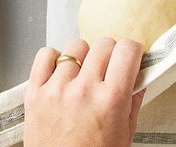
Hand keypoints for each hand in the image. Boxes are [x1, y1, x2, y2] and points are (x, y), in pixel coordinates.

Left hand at [24, 38, 144, 146]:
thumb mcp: (126, 132)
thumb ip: (134, 99)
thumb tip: (140, 76)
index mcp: (111, 99)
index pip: (127, 49)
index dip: (133, 51)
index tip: (132, 58)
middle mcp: (84, 90)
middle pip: (104, 44)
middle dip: (112, 54)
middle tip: (110, 69)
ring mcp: (57, 89)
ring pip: (76, 46)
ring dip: (84, 57)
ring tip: (84, 75)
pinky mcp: (34, 93)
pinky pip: (45, 54)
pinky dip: (54, 59)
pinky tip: (62, 73)